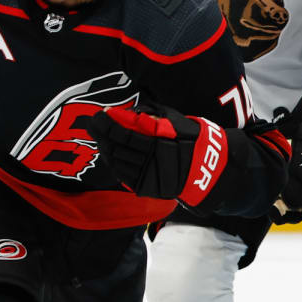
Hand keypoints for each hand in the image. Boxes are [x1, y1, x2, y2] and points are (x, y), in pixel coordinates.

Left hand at [78, 104, 230, 206]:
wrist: (207, 168)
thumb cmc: (191, 140)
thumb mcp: (175, 120)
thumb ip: (151, 115)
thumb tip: (127, 113)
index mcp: (156, 144)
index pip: (121, 134)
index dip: (106, 124)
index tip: (98, 116)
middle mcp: (148, 163)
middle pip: (114, 149)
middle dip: (101, 136)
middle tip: (93, 126)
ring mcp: (146, 178)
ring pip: (116, 163)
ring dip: (105, 150)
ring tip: (101, 139)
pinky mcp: (146, 188)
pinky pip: (122, 176)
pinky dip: (113, 164)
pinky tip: (111, 155)